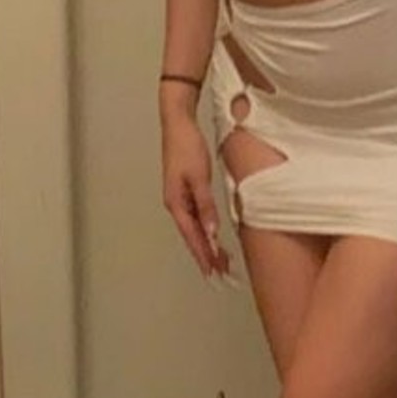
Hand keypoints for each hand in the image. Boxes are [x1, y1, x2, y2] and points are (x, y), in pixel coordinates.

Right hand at [161, 114, 232, 279]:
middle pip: (192, 235)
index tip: (212, 271)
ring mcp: (179, 197)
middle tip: (221, 272)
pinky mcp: (185, 190)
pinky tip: (211, 233)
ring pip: (194, 227)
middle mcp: (175, 203)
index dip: (203, 255)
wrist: (178, 125)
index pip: (192, 236)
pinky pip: (196, 216)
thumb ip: (205, 205)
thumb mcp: (199, 177)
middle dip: (206, 254)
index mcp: (176, 203)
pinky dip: (205, 228)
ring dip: (207, 243)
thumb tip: (210, 230)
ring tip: (220, 259)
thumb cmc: (186, 147)